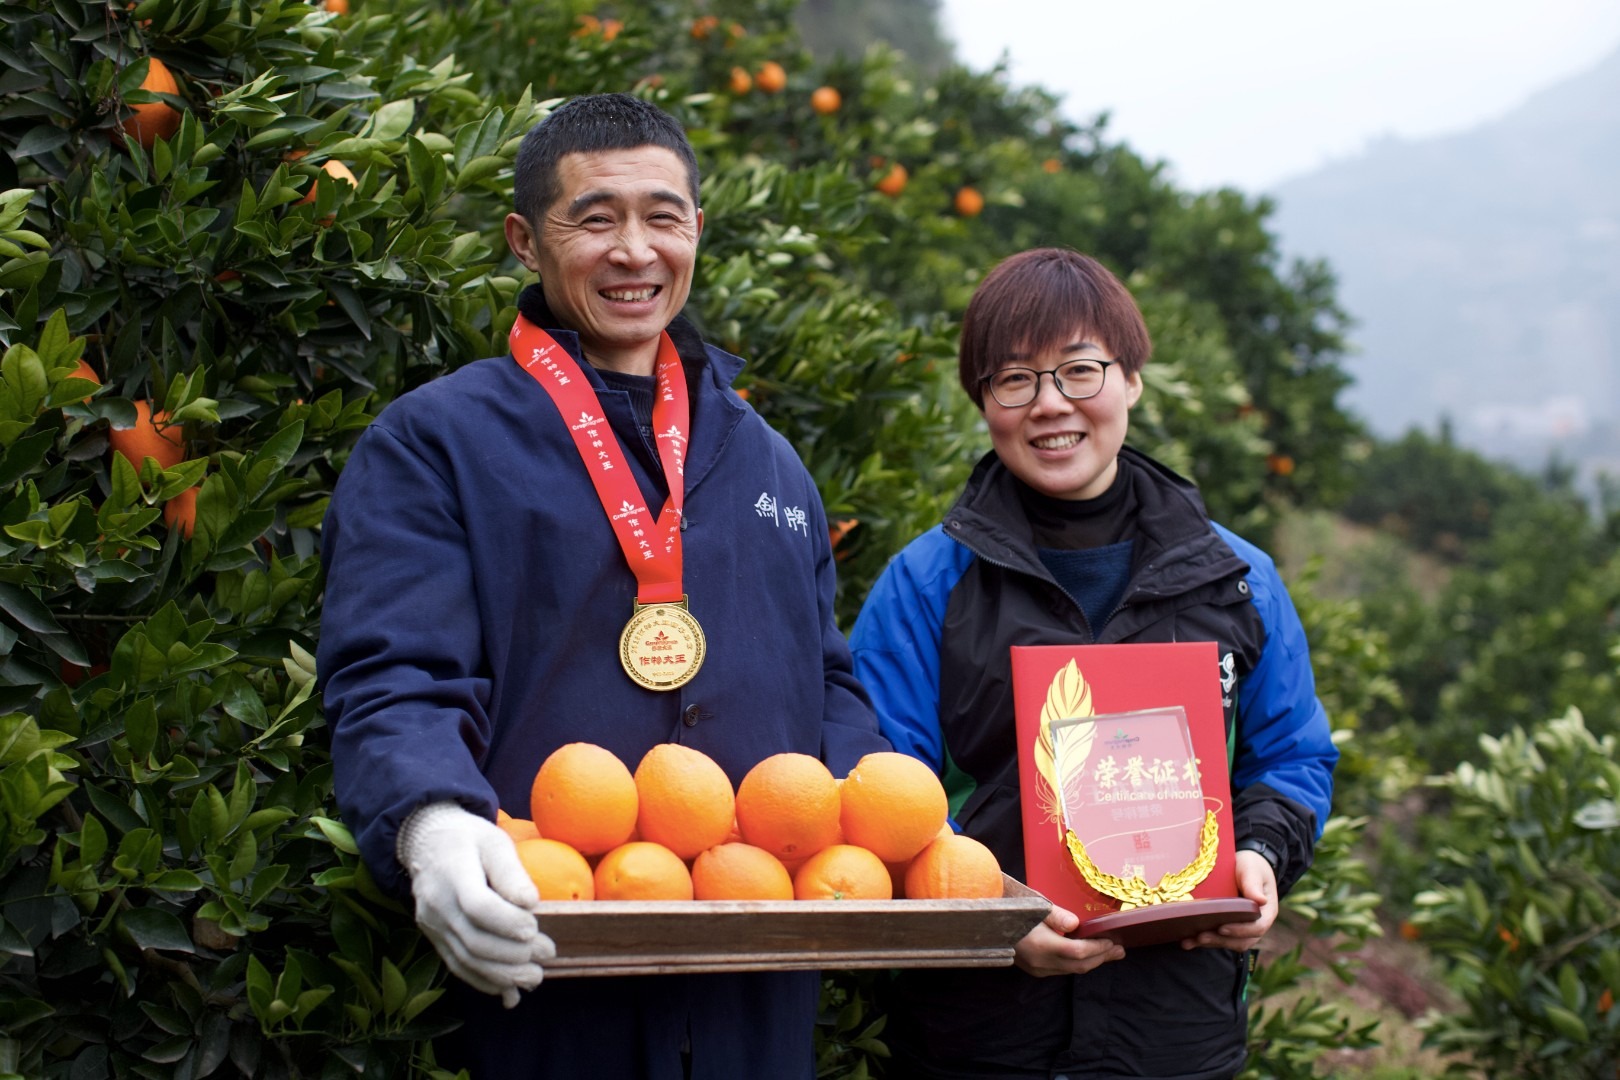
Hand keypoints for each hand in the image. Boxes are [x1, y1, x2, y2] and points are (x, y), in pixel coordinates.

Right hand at [398, 802, 555, 1006]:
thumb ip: (511, 871)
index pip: (478, 906)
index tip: (534, 927)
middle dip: (514, 954)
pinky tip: (509, 991)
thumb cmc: (469, 839)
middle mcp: (438, 904)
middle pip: (473, 940)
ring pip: (465, 960)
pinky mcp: (434, 938)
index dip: (508, 922)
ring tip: (535, 977)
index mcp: (454, 872)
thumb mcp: (494, 840)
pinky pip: (457, 966)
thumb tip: (531, 903)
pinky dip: (484, 982)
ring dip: (503, 975)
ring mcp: (433, 925)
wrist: (426, 843)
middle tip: (548, 953)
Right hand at [1014, 902, 1125, 976]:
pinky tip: (1087, 954)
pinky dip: (1079, 963)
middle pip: (1079, 965)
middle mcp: (1042, 962)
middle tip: (1120, 950)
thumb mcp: (1034, 906)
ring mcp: (1038, 969)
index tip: (1113, 941)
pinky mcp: (1036, 970)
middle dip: (1102, 958)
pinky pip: (1063, 970)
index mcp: (1042, 946)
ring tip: (1110, 953)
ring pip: (1072, 970)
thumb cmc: (1013, 910)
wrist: (988, 926)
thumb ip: (1056, 915)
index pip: (1078, 952)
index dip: (1098, 948)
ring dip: (1093, 962)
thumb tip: (1077, 923)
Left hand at [1183, 849, 1277, 951]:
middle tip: (1200, 937)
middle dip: (1220, 940)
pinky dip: (1203, 941)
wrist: (1244, 864)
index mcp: (1266, 912)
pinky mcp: (1228, 926)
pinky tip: (1187, 940)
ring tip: (1188, 942)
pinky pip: (1218, 938)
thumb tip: (1261, 900)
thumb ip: (1254, 885)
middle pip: (1241, 940)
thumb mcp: (1252, 871)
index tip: (1222, 928)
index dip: (1240, 931)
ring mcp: (1242, 928)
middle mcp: (1255, 924)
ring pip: (1228, 942)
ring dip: (1209, 943)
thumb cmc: (1251, 866)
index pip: (1257, 928)